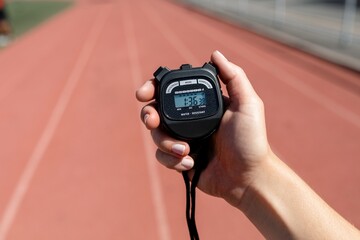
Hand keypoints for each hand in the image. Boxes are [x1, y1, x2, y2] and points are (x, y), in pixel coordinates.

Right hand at [136, 51, 270, 205]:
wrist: (247, 177)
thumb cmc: (251, 141)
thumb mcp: (247, 104)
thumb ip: (233, 77)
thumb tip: (214, 53)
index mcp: (201, 104)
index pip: (172, 91)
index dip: (154, 88)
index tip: (143, 93)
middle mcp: (189, 120)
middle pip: (156, 111)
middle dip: (149, 115)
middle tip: (153, 121)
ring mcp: (183, 140)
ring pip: (156, 135)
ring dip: (166, 142)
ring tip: (186, 150)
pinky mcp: (180, 159)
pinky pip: (163, 156)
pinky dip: (173, 160)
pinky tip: (191, 163)